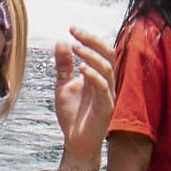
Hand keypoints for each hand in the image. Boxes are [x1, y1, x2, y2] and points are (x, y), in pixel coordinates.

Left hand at [53, 28, 115, 156]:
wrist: (75, 141)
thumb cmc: (72, 114)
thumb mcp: (63, 85)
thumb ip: (63, 65)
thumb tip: (61, 41)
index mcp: (98, 75)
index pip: (99, 50)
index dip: (88, 38)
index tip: (72, 28)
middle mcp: (106, 82)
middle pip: (108, 54)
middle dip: (92, 41)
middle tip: (76, 32)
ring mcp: (108, 94)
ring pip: (107, 69)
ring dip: (91, 56)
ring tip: (75, 48)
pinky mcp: (106, 108)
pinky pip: (104, 89)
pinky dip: (93, 76)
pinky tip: (81, 69)